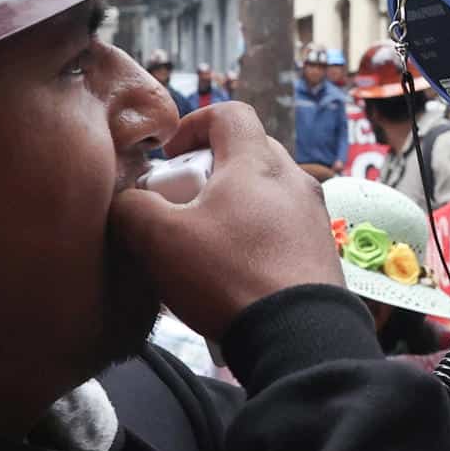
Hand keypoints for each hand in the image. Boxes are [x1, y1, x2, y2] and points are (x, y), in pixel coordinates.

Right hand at [113, 103, 344, 338]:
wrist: (298, 337)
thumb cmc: (229, 277)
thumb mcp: (159, 240)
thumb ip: (132, 208)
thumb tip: (128, 202)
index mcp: (257, 163)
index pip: (230, 113)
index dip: (194, 124)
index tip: (171, 155)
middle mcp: (294, 181)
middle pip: (248, 153)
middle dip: (210, 171)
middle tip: (183, 205)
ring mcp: (314, 217)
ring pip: (267, 194)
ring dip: (234, 208)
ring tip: (207, 244)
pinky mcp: (322, 253)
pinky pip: (284, 229)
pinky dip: (257, 237)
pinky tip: (237, 273)